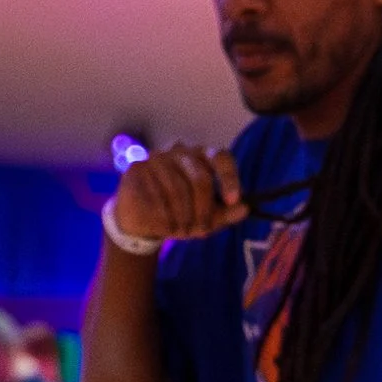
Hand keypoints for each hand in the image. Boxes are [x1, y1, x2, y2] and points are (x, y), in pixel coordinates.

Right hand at [114, 144, 245, 246]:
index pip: (221, 156)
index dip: (229, 178)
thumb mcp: (205, 218)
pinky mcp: (137, 169)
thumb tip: (245, 208)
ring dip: (182, 219)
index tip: (233, 201)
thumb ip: (225, 213)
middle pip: (201, 179)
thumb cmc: (177, 214)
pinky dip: (163, 219)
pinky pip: (156, 197)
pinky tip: (162, 226)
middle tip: (202, 230)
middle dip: (204, 211)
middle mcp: (179, 150)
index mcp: (200, 156)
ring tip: (180, 230)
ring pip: (177, 191)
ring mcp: (156, 157)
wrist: (141, 220)